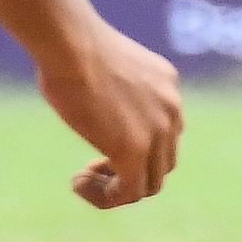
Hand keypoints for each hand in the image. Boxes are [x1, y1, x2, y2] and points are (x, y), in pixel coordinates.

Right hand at [36, 13, 182, 209]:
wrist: (71, 45)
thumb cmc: (70, 45)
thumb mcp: (102, 62)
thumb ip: (109, 84)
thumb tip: (87, 90)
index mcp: (166, 85)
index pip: (165, 131)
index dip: (134, 146)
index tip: (98, 141)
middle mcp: (171, 110)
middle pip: (164, 161)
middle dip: (128, 171)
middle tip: (91, 167)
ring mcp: (157, 131)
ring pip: (152, 182)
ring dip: (118, 187)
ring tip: (84, 179)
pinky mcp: (134, 149)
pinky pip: (130, 191)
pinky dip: (106, 196)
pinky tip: (77, 184)